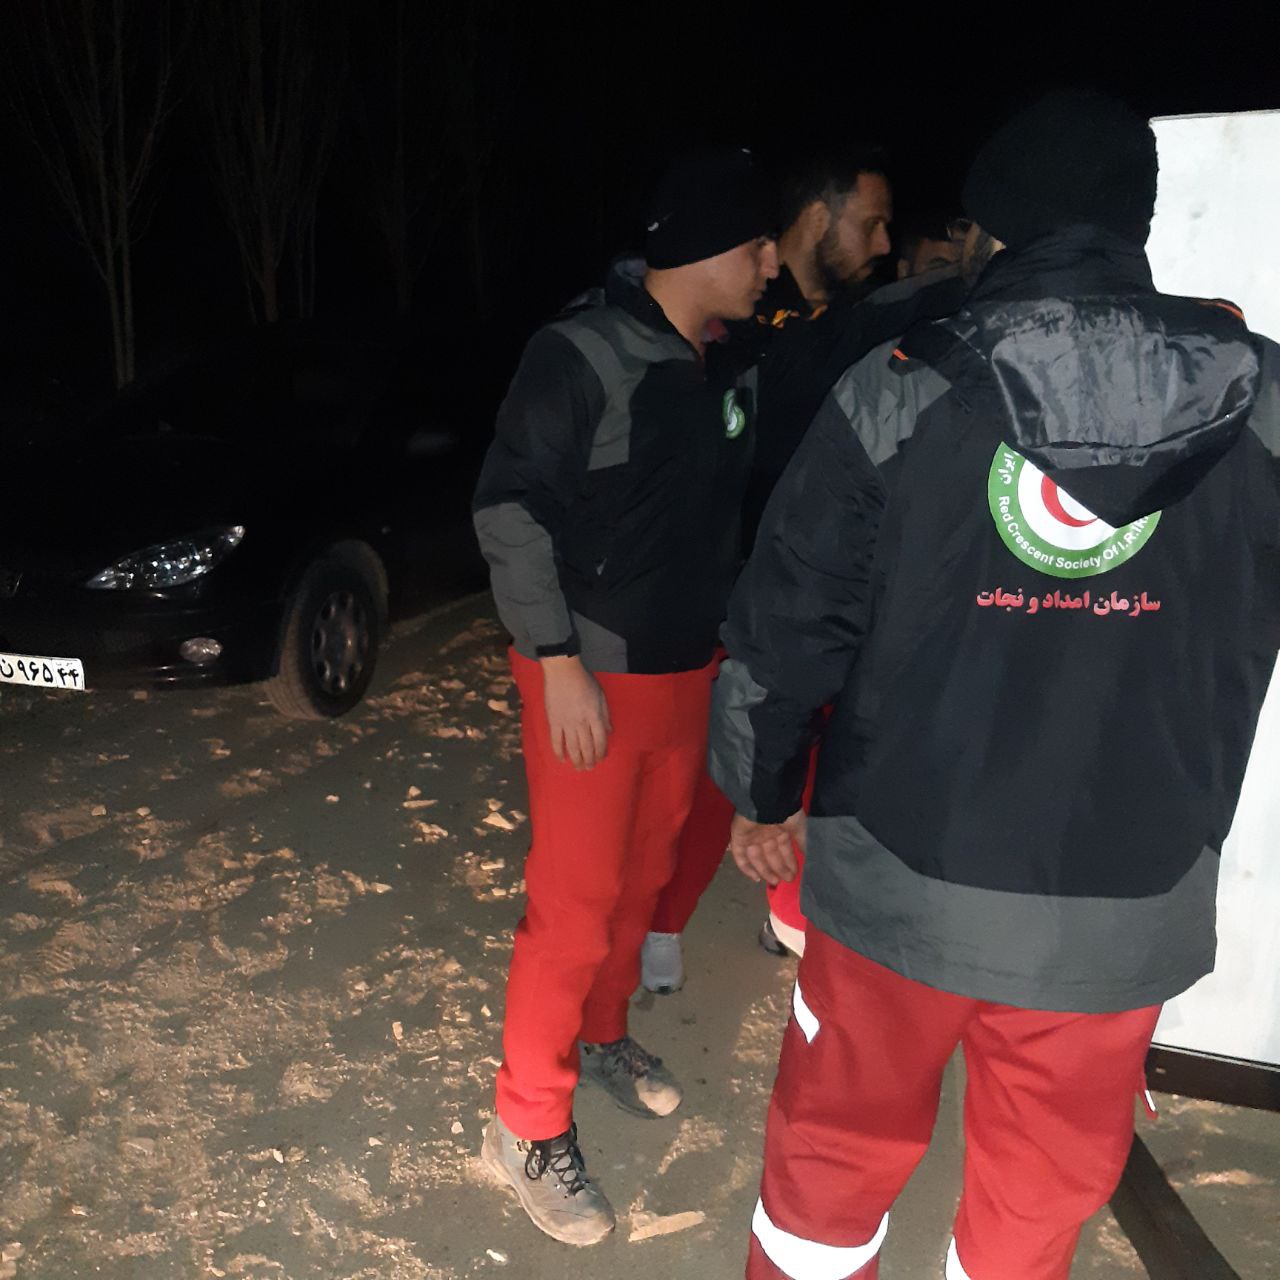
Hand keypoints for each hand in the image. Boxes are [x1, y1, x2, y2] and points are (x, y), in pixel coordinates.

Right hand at [541, 655, 611, 769]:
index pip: (600, 740)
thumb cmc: (584, 681)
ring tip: (579, 768)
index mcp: (595, 716)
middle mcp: (582, 723)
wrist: (563, 672)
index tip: (601, 758)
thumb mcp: (601, 696)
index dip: (601, 752)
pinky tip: (562, 760)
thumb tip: (610, 731)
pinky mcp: (554, 721)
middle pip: (587, 747)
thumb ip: (605, 715)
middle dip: (590, 760)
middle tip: (589, 768)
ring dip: (576, 760)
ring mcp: (566, 723)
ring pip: (572, 747)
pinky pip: (556, 741)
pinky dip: (559, 752)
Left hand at [729, 811, 805, 885]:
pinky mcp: (738, 836)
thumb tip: (812, 859)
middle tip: (788, 880)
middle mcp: (765, 833)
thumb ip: (804, 843)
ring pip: (756, 857)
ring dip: (765, 871)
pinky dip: (746, 868)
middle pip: (771, 855)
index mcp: (780, 829)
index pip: (784, 849)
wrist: (768, 801)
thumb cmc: (786, 813)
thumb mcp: (800, 828)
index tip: (796, 874)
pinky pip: (740, 855)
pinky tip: (756, 879)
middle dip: (779, 868)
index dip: (789, 862)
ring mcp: (751, 835)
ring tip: (776, 882)